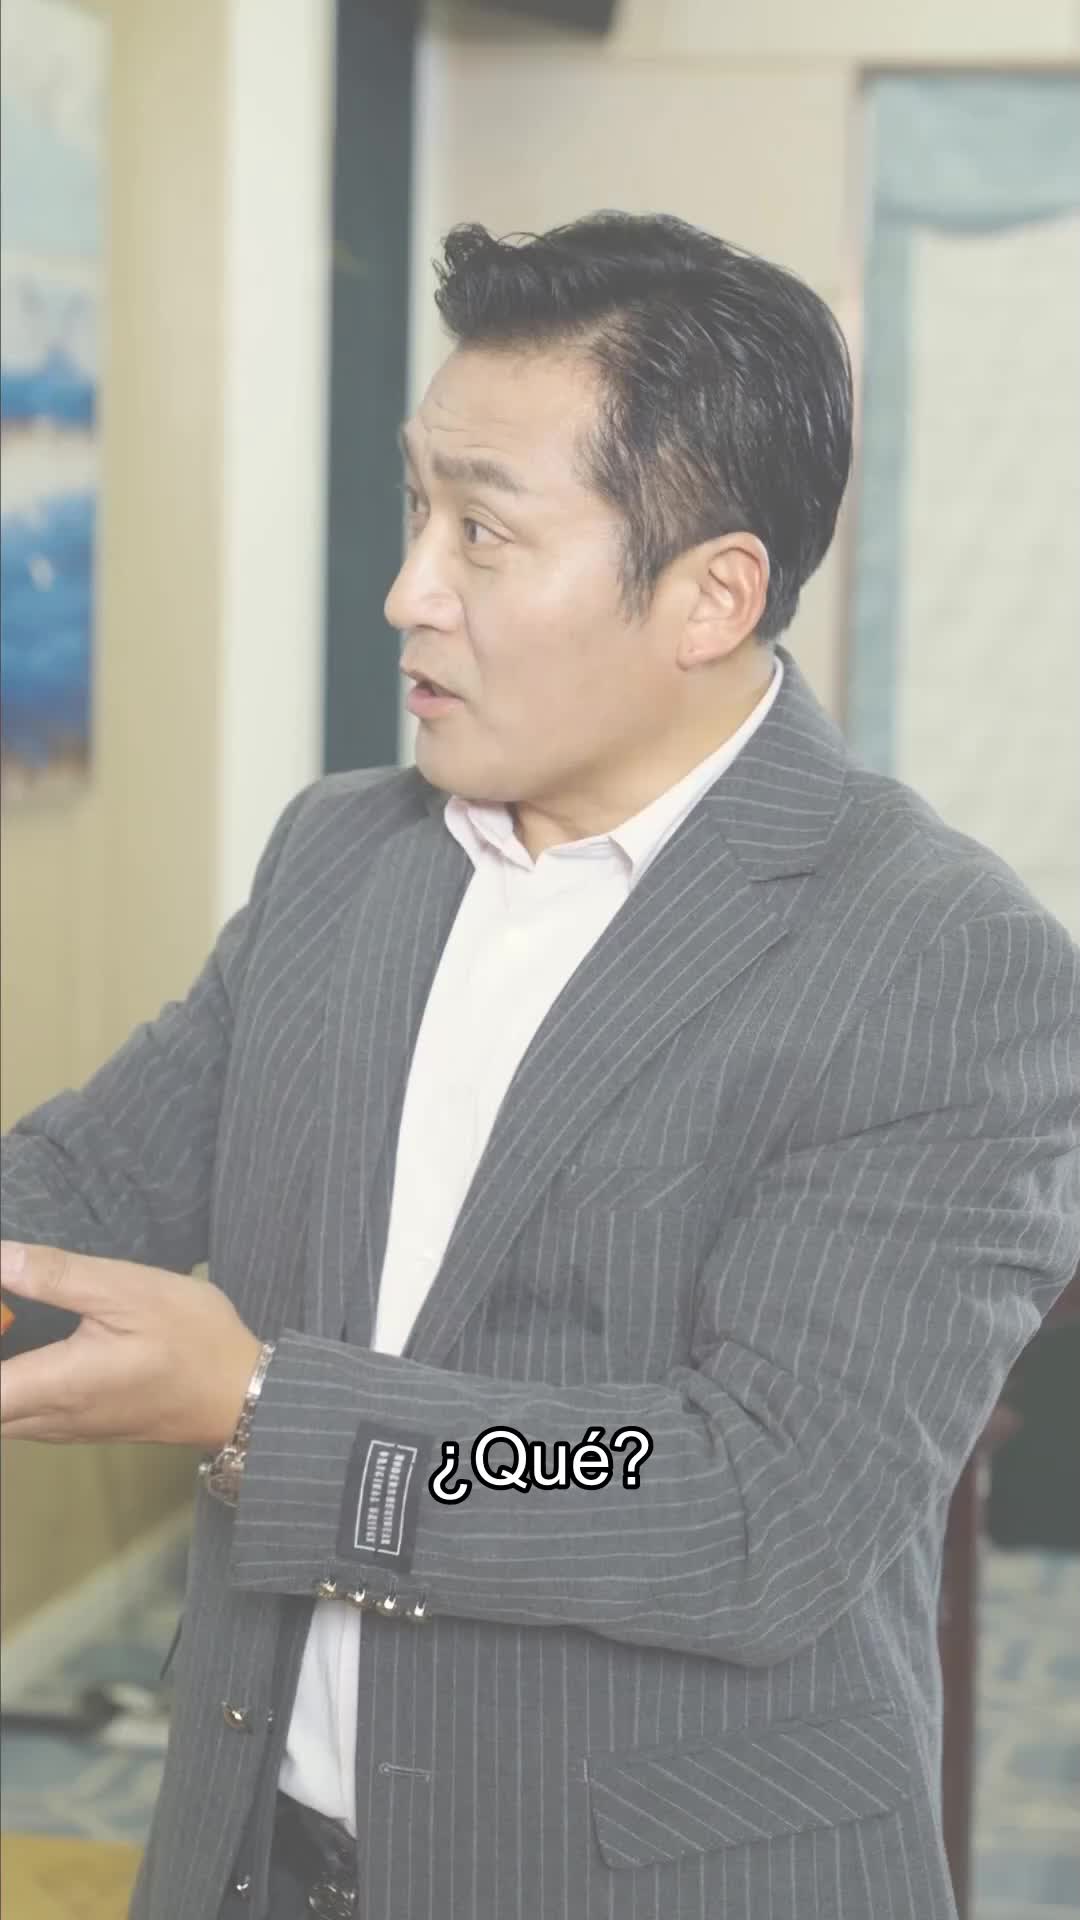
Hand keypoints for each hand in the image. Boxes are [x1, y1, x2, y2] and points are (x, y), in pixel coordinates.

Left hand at [0, 1242, 262, 1448]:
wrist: (242, 1394)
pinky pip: (20, 1417)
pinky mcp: (79, 1429)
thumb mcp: (130, 1291)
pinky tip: (25, 1352)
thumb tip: (0, 1258)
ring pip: (2, 1415)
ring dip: (2, 1377)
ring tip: (15, 1321)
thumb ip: (57, 1276)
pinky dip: (12, 1388)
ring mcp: (63, 1429)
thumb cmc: (191, 1339)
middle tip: (7, 1309)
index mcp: (54, 1383)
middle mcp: (47, 1418)